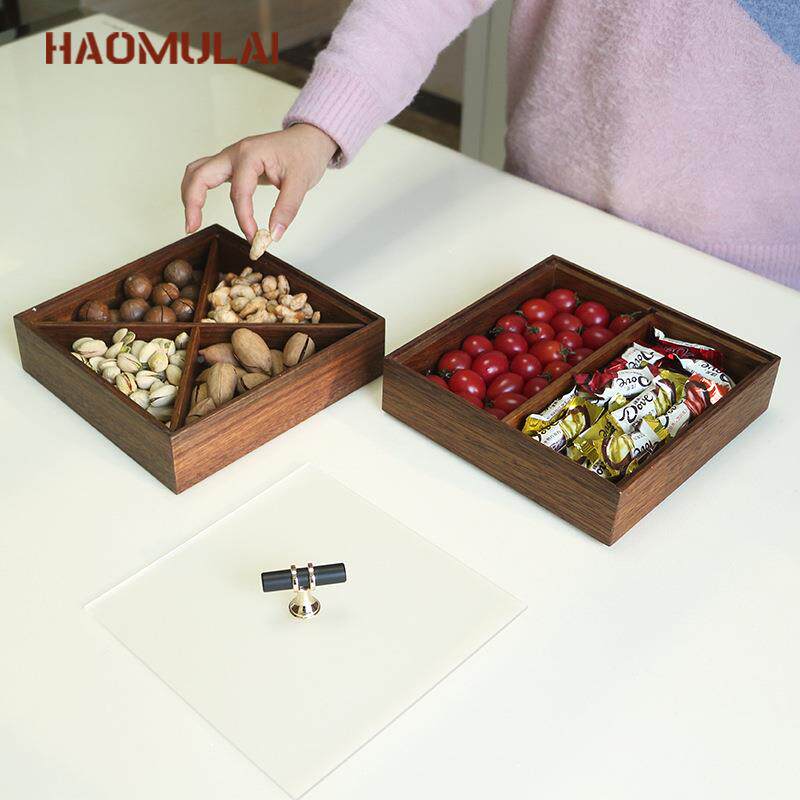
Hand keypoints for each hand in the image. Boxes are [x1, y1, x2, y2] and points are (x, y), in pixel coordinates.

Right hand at [181, 123, 337, 242]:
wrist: (308, 139)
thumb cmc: (304, 155)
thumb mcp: (301, 182)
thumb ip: (287, 209)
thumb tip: (273, 235)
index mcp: (250, 155)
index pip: (239, 193)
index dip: (244, 220)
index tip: (255, 240)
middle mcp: (234, 153)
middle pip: (200, 175)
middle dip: (193, 203)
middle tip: (192, 228)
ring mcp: (229, 157)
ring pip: (197, 172)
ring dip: (189, 195)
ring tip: (191, 222)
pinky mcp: (231, 164)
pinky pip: (205, 174)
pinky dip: (198, 190)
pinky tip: (199, 208)